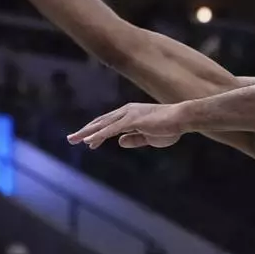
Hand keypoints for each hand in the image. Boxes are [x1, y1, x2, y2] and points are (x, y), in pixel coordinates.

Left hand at [67, 102, 189, 149]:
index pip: (109, 123)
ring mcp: (128, 115)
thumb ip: (134, 138)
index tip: (87, 141)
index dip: (96, 132)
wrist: (183, 118)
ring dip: (86, 132)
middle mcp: (127, 111)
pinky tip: (89, 141)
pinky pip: (111, 130)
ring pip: (102, 125)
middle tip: (71, 138)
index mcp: (131, 114)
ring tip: (73, 139)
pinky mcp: (131, 120)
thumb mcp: (149, 137)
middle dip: (85, 130)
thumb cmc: (170, 127)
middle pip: (101, 122)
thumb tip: (120, 142)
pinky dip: (98, 135)